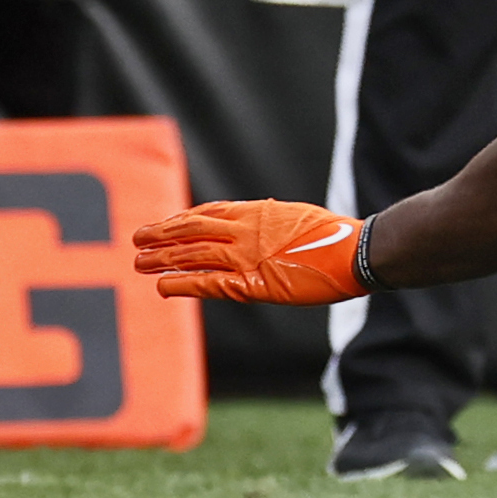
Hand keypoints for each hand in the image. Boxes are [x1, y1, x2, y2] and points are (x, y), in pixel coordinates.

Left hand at [131, 200, 366, 304]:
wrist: (357, 253)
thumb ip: (272, 222)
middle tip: (138, 239)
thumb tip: (259, 223)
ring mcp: (246, 257)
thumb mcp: (299, 217)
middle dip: (162, 235)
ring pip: (192, 254)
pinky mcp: (253, 284)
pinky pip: (208, 283)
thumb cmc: (337, 236)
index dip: (182, 218)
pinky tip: (162, 285)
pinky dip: (182, 283)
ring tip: (139, 262)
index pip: (208, 212)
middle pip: (191, 230)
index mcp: (258, 213)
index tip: (166, 224)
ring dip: (162, 258)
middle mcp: (245, 231)